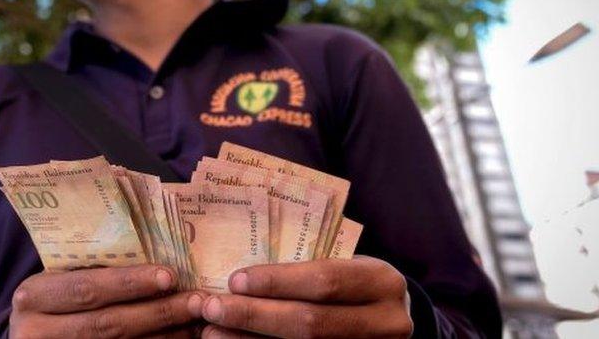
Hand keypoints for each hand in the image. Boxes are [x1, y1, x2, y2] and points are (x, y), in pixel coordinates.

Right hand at [9, 264, 206, 337]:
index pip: (86, 288)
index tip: (170, 275)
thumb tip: (155, 252)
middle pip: (107, 323)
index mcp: (33, 296)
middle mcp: (37, 331)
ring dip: (165, 334)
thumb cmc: (52, 298)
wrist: (34, 335)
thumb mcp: (57, 278)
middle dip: (158, 312)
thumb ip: (90, 268)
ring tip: (196, 319)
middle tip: (196, 300)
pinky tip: (180, 338)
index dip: (129, 283)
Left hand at [198, 256, 411, 337]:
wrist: (386, 318)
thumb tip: (237, 278)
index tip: (235, 280)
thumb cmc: (352, 283)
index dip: (278, 281)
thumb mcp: (343, 265)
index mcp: (381, 282)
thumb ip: (305, 267)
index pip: (326, 281)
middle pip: (311, 323)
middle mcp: (385, 323)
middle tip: (212, 307)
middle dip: (255, 315)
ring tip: (213, 332)